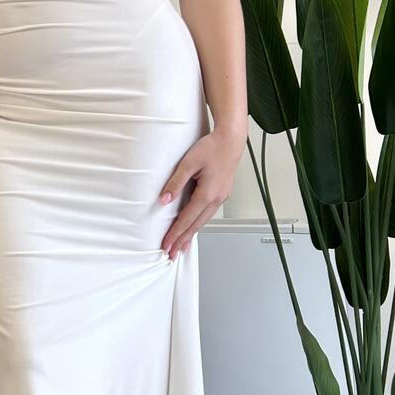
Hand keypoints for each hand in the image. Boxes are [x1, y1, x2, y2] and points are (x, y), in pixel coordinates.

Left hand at [158, 126, 244, 258]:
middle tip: (171, 255)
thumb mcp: (188, 163)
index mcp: (207, 193)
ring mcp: (220, 198)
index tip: (166, 245)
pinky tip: (192, 229)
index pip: (187, 219)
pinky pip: (207, 215)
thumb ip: (175, 183)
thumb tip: (164, 200)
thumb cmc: (211, 148)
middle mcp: (216, 199)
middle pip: (195, 225)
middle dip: (182, 241)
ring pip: (202, 222)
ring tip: (181, 247)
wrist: (230, 140)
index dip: (175, 234)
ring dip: (190, 235)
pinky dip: (198, 225)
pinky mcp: (221, 194)